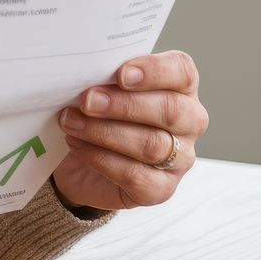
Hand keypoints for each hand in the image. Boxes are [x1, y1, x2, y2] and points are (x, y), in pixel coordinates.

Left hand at [51, 50, 208, 211]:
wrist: (79, 162)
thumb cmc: (97, 114)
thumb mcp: (101, 88)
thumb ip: (104, 77)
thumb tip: (85, 70)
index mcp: (180, 86)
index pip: (182, 71)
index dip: (155, 71)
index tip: (121, 74)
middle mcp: (189, 122)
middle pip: (171, 110)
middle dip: (124, 105)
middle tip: (87, 101)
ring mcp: (180, 159)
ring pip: (152, 145)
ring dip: (105, 132)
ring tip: (72, 122)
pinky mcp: (161, 189)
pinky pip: (135, 175)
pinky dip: (100, 158)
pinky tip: (77, 144)